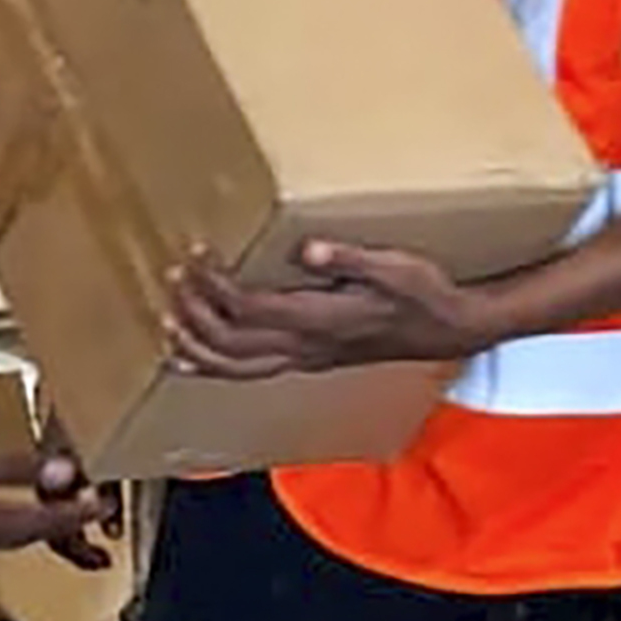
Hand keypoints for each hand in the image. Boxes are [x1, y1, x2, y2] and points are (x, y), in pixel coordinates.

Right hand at [0, 421, 115, 562]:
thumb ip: (12, 467)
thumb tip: (63, 474)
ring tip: (53, 506)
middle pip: (27, 533)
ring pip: (4, 533)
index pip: (44, 522)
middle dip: (61, 521)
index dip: (77, 511)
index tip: (104, 500)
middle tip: (89, 506)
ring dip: (32, 521)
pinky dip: (2, 517)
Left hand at [163, 241, 482, 378]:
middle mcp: (307, 347)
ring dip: (197, 347)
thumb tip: (307, 249)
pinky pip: (251, 372)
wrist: (453, 329)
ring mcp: (307, 359)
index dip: (214, 285)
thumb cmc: (426, 294)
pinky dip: (215, 367)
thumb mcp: (396, 267)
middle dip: (194, 314)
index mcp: (321, 320)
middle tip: (171, 279)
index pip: (249, 309)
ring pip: (237, 367)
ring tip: (167, 323)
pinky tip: (191, 359)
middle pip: (232, 343)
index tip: (194, 255)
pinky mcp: (310, 361)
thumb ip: (349, 259)